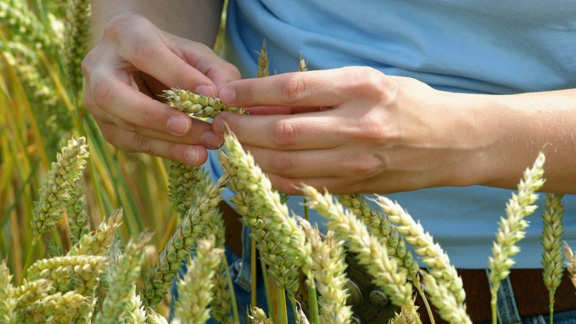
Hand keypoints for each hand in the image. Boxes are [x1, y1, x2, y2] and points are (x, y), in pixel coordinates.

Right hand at [82, 14, 239, 163]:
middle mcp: (99, 65)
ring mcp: (95, 99)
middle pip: (112, 93)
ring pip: (124, 124)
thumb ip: (216, 71)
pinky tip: (194, 155)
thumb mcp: (198, 54)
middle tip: (187, 127)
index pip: (146, 54)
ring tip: (206, 146)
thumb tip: (222, 98)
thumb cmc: (175, 57)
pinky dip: (167, 151)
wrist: (147, 68)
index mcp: (124, 33)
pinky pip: (133, 143)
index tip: (211, 94)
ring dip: (168, 140)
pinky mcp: (107, 126)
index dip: (178, 75)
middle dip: (153, 114)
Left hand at [212, 67, 486, 193]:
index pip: (293, 89)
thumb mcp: (368, 81)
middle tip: (216, 124)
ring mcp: (358, 161)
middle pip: (283, 129)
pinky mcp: (357, 186)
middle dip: (241, 128)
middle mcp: (358, 125)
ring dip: (250, 156)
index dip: (252, 92)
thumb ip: (321, 92)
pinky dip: (273, 179)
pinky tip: (254, 171)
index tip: (225, 93)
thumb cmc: (407, 103)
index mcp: (361, 87)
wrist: (453, 141)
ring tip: (227, 148)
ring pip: (288, 162)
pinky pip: (304, 186)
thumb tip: (266, 102)